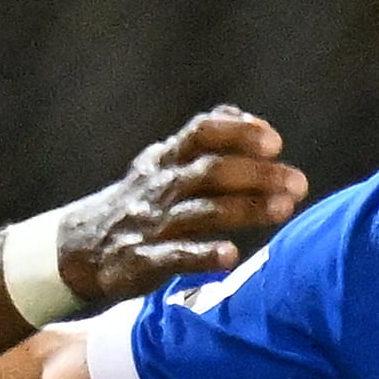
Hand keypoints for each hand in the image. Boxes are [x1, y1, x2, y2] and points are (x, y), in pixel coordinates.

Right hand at [59, 108, 310, 304]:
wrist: (80, 247)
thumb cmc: (139, 203)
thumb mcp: (164, 163)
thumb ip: (205, 140)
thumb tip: (249, 117)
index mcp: (167, 160)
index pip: (201, 132)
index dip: (237, 132)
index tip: (274, 142)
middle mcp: (161, 187)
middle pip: (211, 171)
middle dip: (257, 175)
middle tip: (298, 183)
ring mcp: (152, 223)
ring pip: (201, 211)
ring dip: (244, 209)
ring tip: (283, 210)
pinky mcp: (143, 260)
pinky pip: (175, 256)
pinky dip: (202, 256)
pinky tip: (230, 257)